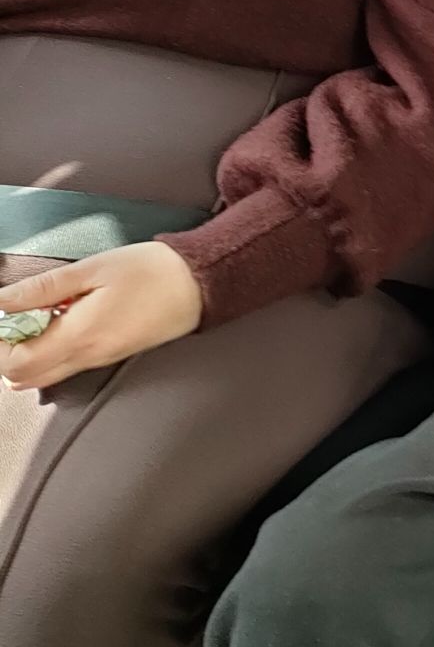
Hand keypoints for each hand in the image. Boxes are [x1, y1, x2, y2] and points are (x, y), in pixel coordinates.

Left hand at [0, 243, 203, 392]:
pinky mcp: (111, 355)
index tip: (1, 318)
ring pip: (44, 375)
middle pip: (25, 378)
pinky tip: (60, 319)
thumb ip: (44, 287)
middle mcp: (87, 356)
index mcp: (80, 336)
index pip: (17, 363)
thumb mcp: (94, 269)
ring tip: (36, 316)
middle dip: (7, 352)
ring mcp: (100, 359)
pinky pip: (66, 366)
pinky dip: (49, 351)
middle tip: (12, 318)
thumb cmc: (152, 271)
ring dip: (27, 352)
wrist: (200, 286)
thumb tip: (3, 300)